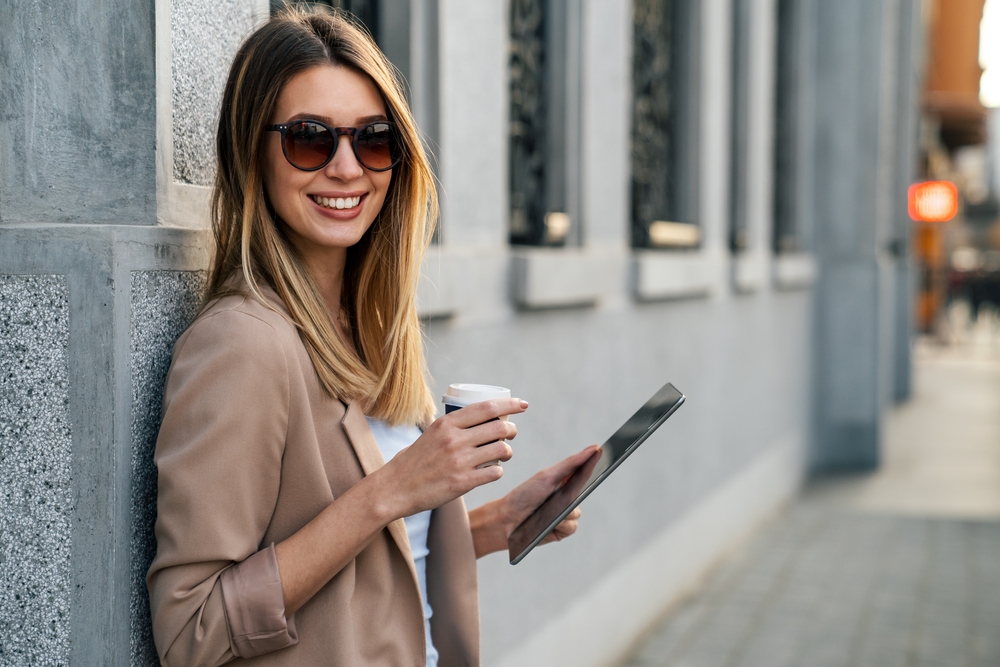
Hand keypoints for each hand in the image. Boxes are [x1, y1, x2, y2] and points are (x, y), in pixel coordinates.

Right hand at [372, 398, 527, 520]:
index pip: (487, 408)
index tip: (523, 405)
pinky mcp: (462, 482)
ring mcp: (459, 461)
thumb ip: (452, 427)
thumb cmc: (413, 461)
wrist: (395, 488)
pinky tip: (493, 471)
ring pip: (501, 449)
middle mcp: (454, 440)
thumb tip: (478, 420)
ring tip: (504, 454)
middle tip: (511, 432)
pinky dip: (498, 471)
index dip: (509, 405)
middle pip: (499, 427)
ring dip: (508, 451)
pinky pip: (494, 473)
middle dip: (512, 429)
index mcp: (447, 424)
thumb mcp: (430, 434)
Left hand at [470, 444, 599, 557]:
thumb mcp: (547, 477)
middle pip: (584, 492)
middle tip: (573, 485)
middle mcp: (566, 498)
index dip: (594, 461)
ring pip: (576, 512)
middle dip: (581, 489)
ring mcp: (565, 515)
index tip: (601, 450)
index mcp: (563, 482)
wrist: (506, 520)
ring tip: (545, 511)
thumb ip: (570, 464)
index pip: (584, 471)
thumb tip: (592, 449)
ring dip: (562, 512)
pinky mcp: (562, 531)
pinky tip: (548, 523)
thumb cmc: (524, 495)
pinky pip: (572, 526)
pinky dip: (560, 524)